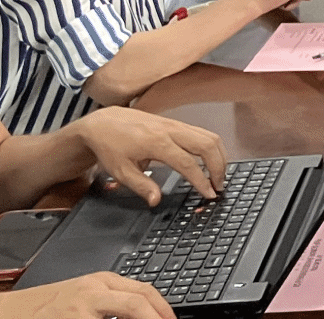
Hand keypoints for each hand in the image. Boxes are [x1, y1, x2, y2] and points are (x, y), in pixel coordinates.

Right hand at [0, 272, 175, 318]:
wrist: (5, 314)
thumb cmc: (45, 309)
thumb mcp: (82, 299)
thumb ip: (110, 303)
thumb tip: (143, 313)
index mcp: (100, 282)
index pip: (143, 290)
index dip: (163, 308)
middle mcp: (92, 290)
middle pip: (139, 301)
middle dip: (158, 317)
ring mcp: (80, 307)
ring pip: (126, 310)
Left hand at [71, 106, 225, 204]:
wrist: (104, 123)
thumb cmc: (110, 147)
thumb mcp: (120, 171)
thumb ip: (141, 186)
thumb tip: (157, 200)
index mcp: (157, 143)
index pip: (188, 163)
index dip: (201, 180)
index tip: (209, 194)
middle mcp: (171, 130)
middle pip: (207, 145)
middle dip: (219, 166)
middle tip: (218, 186)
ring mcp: (175, 124)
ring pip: (209, 136)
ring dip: (219, 156)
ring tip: (218, 175)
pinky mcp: (176, 123)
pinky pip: (202, 132)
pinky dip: (212, 147)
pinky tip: (210, 161)